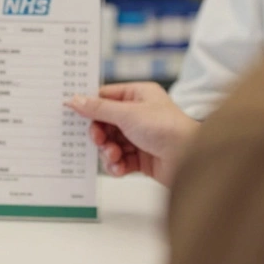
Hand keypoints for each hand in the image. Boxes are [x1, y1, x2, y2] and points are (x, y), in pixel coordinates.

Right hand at [64, 83, 198, 185]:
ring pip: (111, 143)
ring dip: (108, 151)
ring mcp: (140, 136)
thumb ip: (98, 109)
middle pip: (105, 123)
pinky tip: (120, 168)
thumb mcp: (127, 114)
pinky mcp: (142, 157)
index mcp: (139, 95)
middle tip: (98, 140)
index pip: (106, 97)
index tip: (72, 112)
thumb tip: (74, 99)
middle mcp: (139, 114)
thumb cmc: (167, 129)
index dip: (89, 105)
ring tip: (114, 156)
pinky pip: (120, 160)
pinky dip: (117, 165)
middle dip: (100, 134)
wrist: (191, 159)